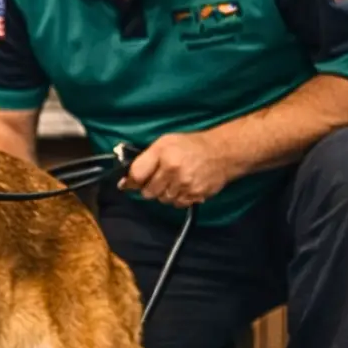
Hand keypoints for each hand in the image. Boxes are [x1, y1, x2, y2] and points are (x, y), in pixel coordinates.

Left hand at [120, 132, 236, 207]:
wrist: (222, 152)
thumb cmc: (190, 145)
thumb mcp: (164, 142)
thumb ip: (144, 159)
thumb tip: (125, 181)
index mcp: (163, 154)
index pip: (137, 175)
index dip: (131, 181)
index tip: (129, 183)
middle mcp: (173, 170)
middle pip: (148, 192)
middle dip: (149, 187)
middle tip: (158, 179)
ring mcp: (185, 185)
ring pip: (162, 200)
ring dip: (164, 193)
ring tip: (173, 181)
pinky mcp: (196, 195)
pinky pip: (177, 204)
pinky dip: (177, 198)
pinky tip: (183, 187)